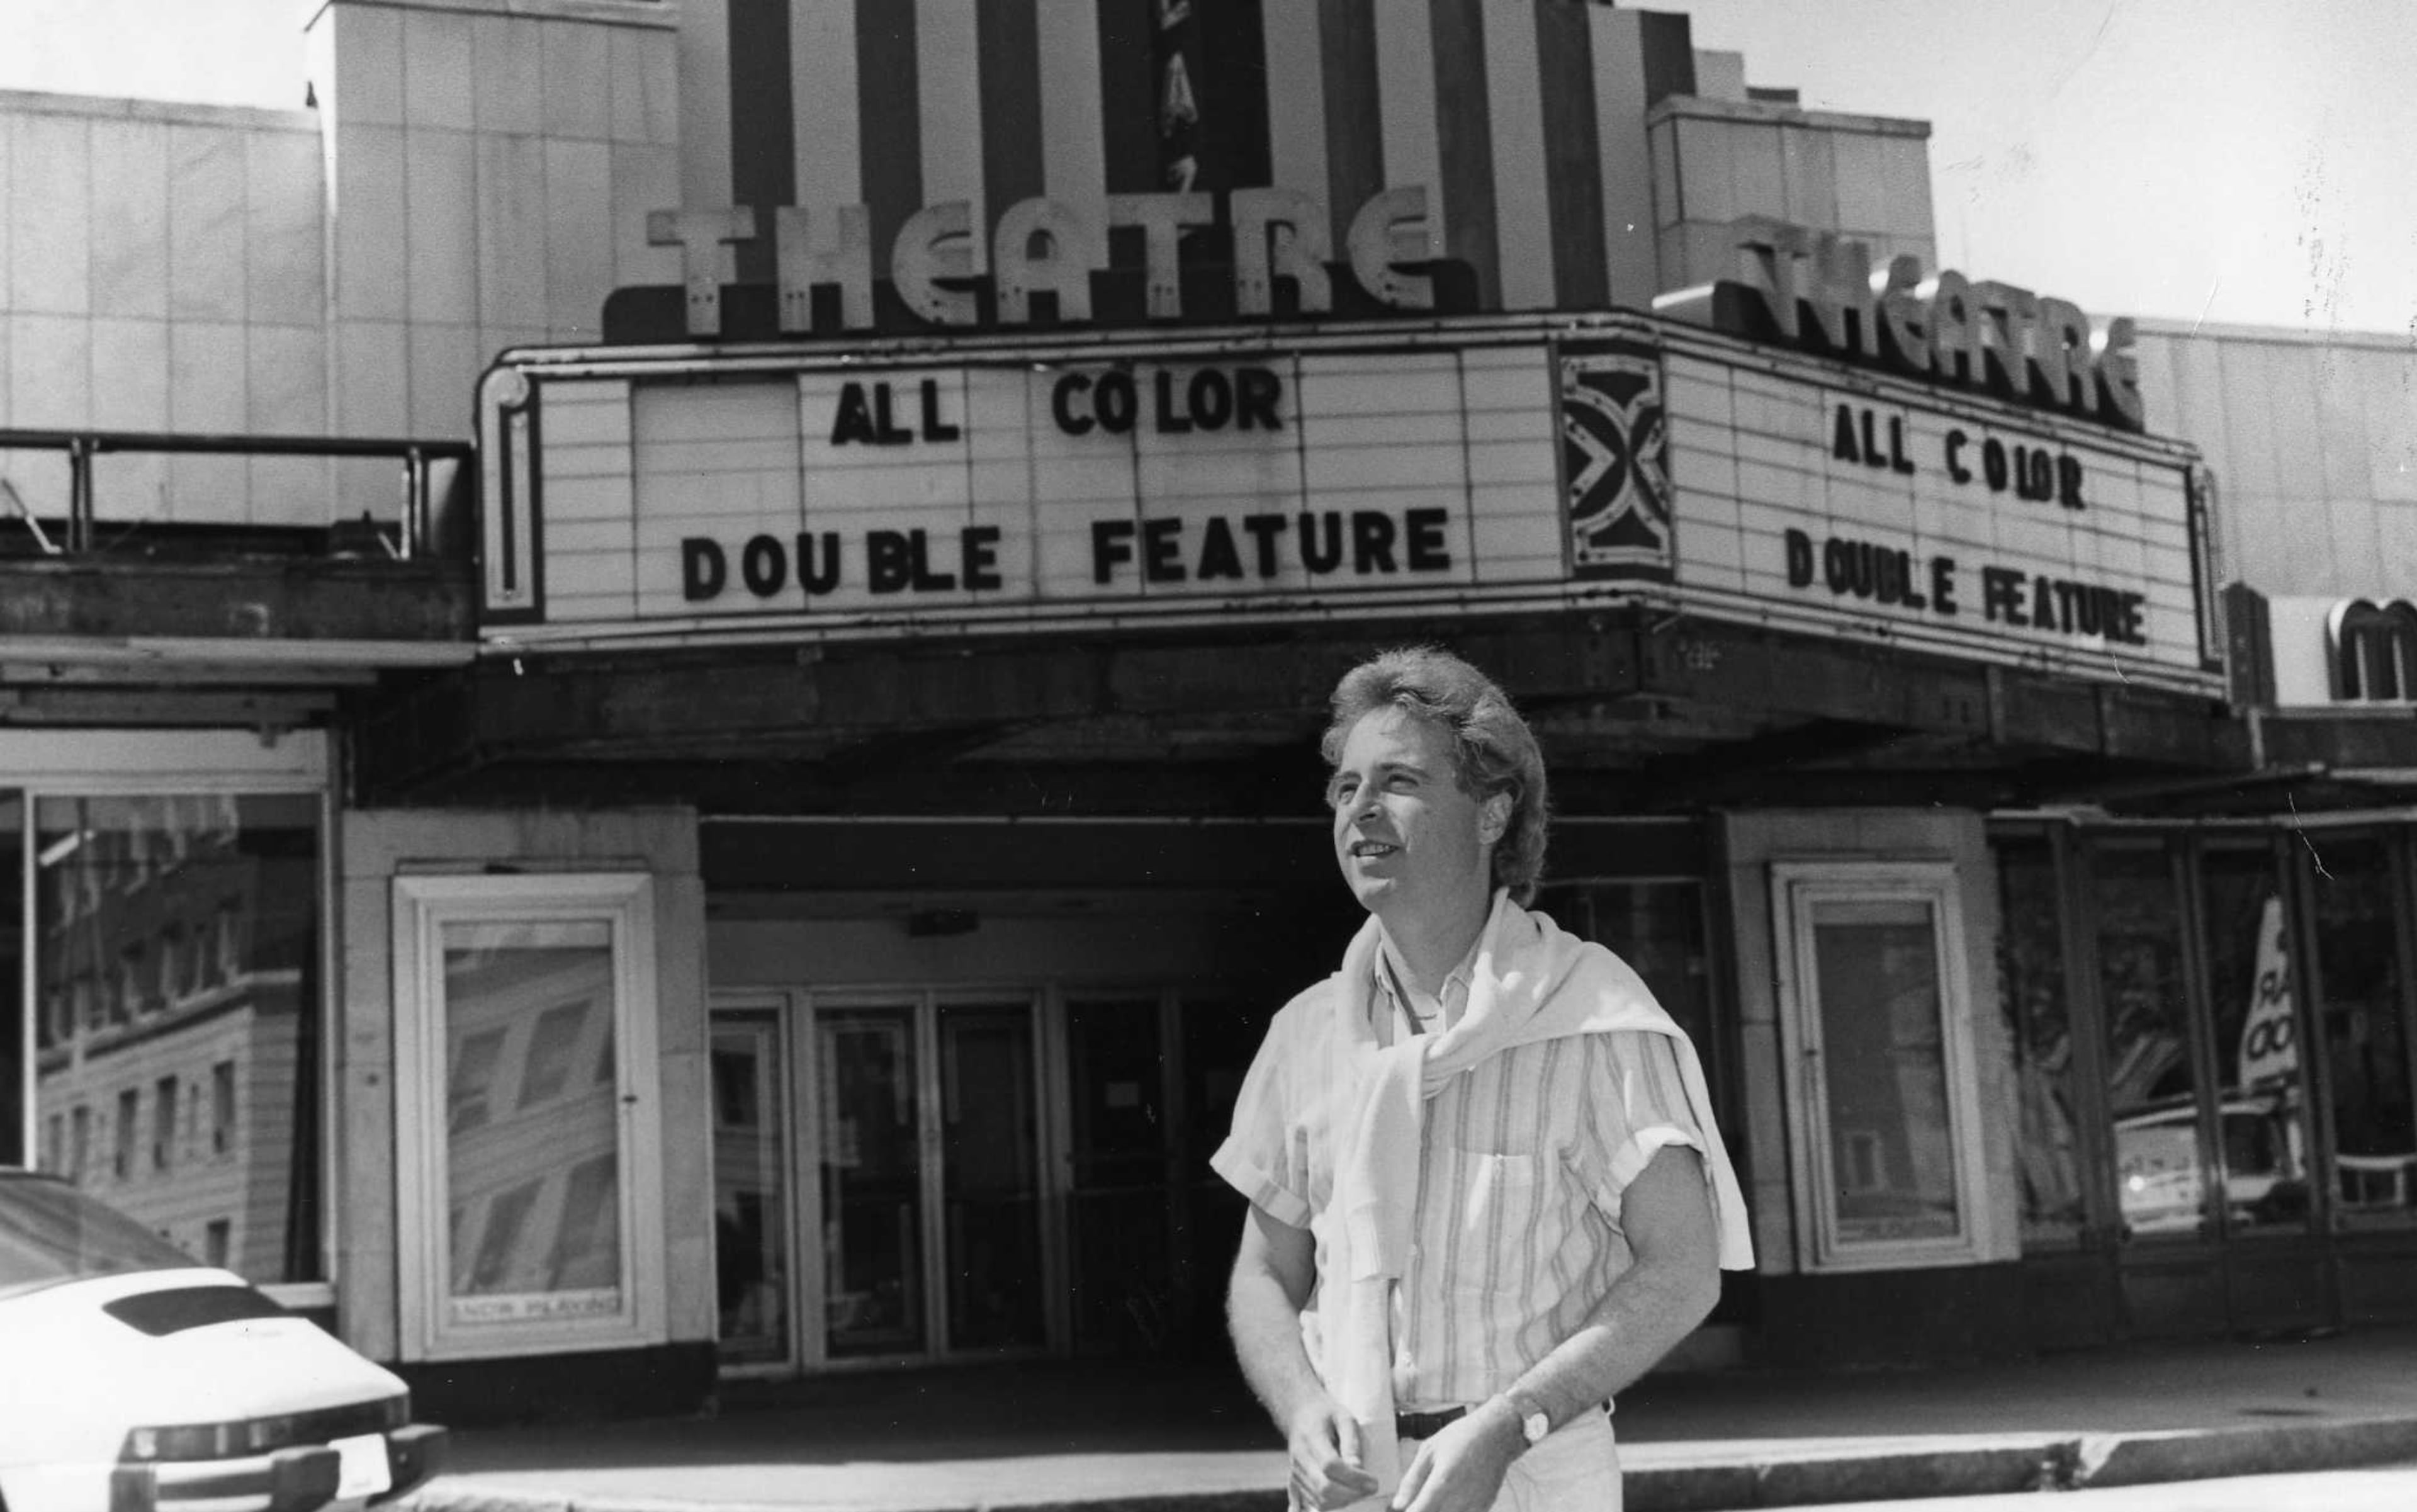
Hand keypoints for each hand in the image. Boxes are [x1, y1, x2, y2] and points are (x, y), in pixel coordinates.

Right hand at [1285, 1399, 1379, 1509]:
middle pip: (1324, 1488)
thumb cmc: (1326, 1413)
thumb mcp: (1344, 1417)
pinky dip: (1332, 1504)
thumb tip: (1358, 1468)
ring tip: (1360, 1490)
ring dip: (1344, 1501)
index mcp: (1311, 1438)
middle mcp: (1300, 1458)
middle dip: (1352, 1494)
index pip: (1330, 1466)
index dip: (1354, 1478)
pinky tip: (1345, 1495)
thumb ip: (1352, 1442)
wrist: (1300, 1414)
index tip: (1374, 1481)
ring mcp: (1295, 1473)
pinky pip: (1312, 1503)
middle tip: (1370, 1488)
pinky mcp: (1295, 1482)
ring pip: (1319, 1500)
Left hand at [1391, 1399, 1522, 1511]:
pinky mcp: (1483, 1508)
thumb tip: (1398, 1505)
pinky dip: (1453, 1508)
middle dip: (1423, 1508)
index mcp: (1442, 1483)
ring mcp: (1474, 1506)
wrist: (1497, 1434)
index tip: (1406, 1507)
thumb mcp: (1429, 1450)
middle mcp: (1459, 1500)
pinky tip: (1452, 1494)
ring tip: (1438, 1491)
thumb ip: (1412, 1480)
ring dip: (1439, 1509)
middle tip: (1422, 1494)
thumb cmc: (1461, 1436)